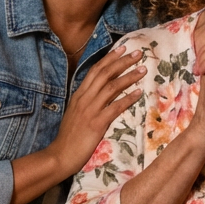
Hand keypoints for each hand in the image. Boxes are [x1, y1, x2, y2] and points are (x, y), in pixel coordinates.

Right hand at [50, 45, 145, 175]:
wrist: (61, 154)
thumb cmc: (70, 136)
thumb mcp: (76, 112)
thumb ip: (87, 101)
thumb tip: (102, 92)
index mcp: (79, 94)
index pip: (95, 70)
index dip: (110, 58)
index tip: (123, 48)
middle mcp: (84, 98)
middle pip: (105, 74)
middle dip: (122, 61)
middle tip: (138, 52)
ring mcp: (90, 110)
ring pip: (111, 87)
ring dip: (129, 76)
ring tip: (143, 69)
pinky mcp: (96, 123)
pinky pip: (115, 107)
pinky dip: (128, 99)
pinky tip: (139, 93)